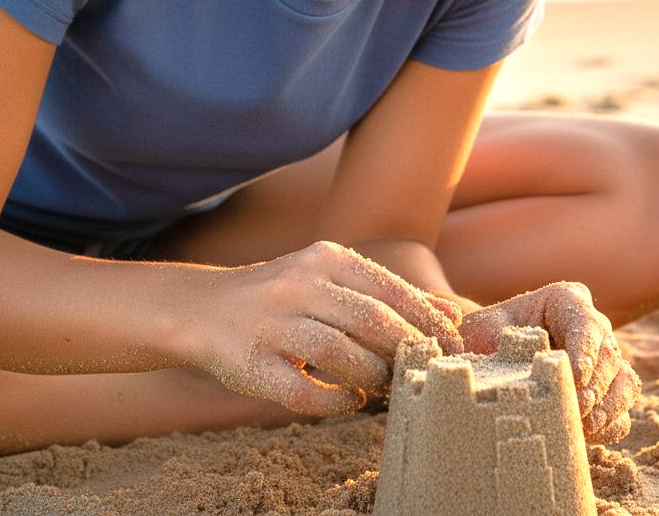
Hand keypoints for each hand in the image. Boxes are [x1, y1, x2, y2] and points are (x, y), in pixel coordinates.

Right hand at [184, 240, 463, 417]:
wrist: (204, 310)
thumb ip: (388, 294)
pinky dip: (336, 400)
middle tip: (420, 370)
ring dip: (372, 375)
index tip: (453, 346)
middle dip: (405, 350)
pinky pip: (303, 391)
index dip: (427, 321)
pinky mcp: (253, 364)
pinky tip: (350, 398)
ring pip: (340, 354)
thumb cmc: (283, 297)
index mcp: (324, 258)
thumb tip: (454, 313)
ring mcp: (273, 324)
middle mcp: (299, 284)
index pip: (390, 290)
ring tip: (382, 382)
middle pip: (370, 320)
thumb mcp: (332, 279)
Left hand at [458, 281, 640, 443]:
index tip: (577, 374)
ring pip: (625, 381)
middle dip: (596, 383)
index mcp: (566, 300)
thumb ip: (504, 342)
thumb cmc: (487, 335)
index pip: (586, 322)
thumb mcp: (488, 329)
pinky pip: (621, 410)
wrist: (486, 352)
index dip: (586, 349)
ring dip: (609, 405)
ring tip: (586, 423)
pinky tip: (589, 432)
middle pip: (609, 354)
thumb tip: (523, 370)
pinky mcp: (605, 391)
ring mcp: (602, 360)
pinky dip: (610, 424)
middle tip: (578, 405)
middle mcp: (592, 327)